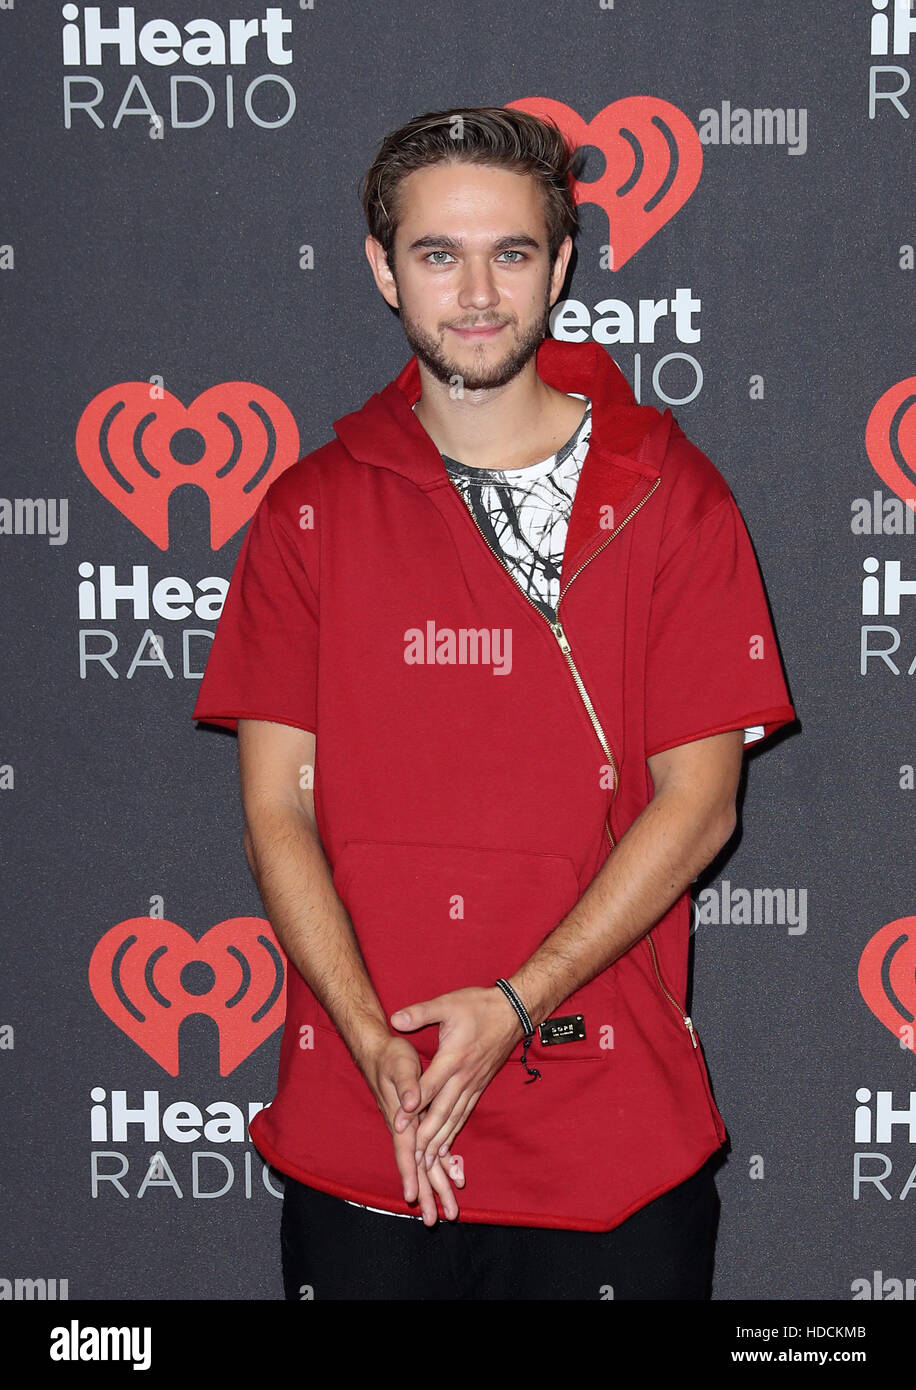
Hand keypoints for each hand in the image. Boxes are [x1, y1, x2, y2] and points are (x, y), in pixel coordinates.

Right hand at [358, 1032, 465, 1224]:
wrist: (380, 1052)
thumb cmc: (390, 1057)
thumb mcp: (400, 1064)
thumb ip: (407, 1085)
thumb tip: (410, 1105)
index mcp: (401, 1118)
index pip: (406, 1151)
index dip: (410, 1175)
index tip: (413, 1199)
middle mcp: (404, 1129)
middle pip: (416, 1167)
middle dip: (427, 1194)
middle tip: (437, 1221)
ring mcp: (409, 1129)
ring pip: (422, 1165)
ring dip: (433, 1188)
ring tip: (444, 1213)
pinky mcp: (415, 1124)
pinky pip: (427, 1152)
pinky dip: (438, 1168)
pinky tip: (447, 1180)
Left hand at [390, 986, 521, 1175]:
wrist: (512, 1011)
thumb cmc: (479, 1005)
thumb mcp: (448, 1003)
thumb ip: (420, 1012)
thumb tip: (394, 1019)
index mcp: (453, 1057)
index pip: (429, 1087)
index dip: (412, 1106)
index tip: (398, 1124)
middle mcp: (464, 1076)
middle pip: (442, 1111)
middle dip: (426, 1136)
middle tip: (412, 1157)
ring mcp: (473, 1083)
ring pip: (454, 1117)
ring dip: (440, 1140)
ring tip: (426, 1162)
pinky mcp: (479, 1085)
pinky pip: (465, 1113)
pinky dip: (454, 1131)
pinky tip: (446, 1146)